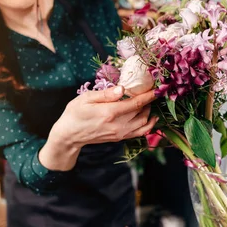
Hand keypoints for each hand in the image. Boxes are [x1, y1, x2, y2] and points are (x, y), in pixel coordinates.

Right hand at [40, 86, 157, 170]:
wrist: (69, 135)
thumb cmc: (75, 113)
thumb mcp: (86, 98)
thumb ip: (106, 94)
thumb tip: (123, 88)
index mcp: (109, 113)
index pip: (135, 103)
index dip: (148, 95)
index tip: (157, 88)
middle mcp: (118, 125)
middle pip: (142, 112)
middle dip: (149, 101)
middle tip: (150, 91)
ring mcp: (120, 133)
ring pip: (144, 123)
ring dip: (149, 112)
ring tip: (149, 102)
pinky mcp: (119, 138)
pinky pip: (140, 132)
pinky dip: (148, 125)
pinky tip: (151, 117)